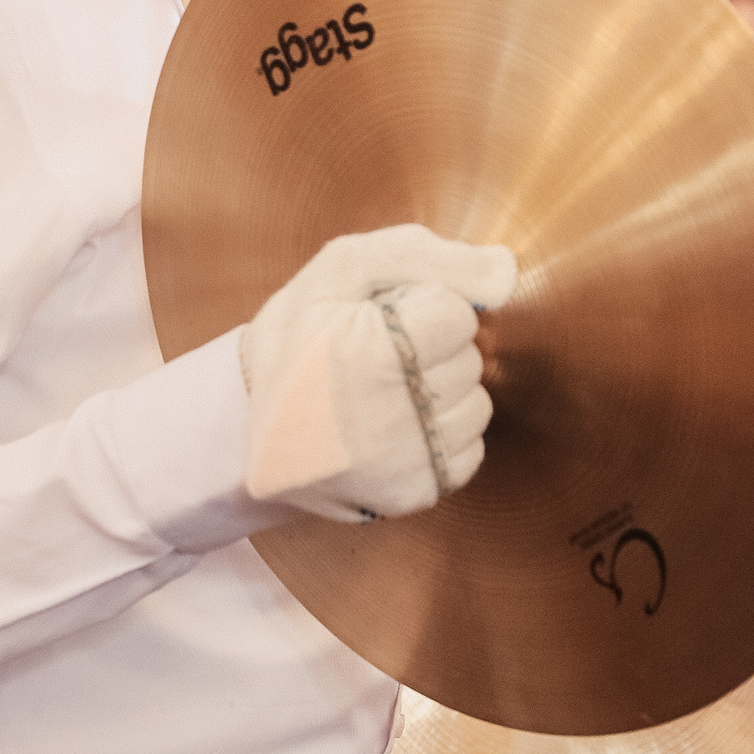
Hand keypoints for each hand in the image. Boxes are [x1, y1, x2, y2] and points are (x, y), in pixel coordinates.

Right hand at [240, 224, 515, 524]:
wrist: (247, 427)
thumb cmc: (299, 337)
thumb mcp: (342, 271)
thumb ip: (429, 256)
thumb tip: (506, 273)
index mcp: (367, 355)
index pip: (456, 315)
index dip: (421, 307)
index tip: (380, 322)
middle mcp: (387, 419)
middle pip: (468, 360)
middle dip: (433, 350)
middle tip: (377, 358)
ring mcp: (400, 466)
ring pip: (477, 407)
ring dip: (442, 393)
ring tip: (386, 393)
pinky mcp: (410, 497)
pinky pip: (469, 452)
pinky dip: (442, 435)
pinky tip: (396, 427)